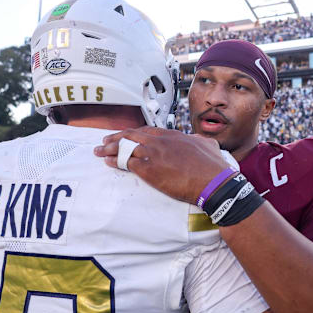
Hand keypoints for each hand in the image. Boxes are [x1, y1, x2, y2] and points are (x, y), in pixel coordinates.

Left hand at [93, 127, 230, 204]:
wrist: (214, 182)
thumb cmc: (214, 167)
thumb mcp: (208, 146)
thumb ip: (200, 142)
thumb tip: (202, 141)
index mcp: (173, 135)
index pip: (146, 130)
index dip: (132, 133)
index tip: (125, 135)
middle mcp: (160, 141)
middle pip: (131, 136)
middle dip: (115, 138)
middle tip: (104, 141)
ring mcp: (153, 154)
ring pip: (125, 148)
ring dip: (109, 149)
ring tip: (99, 151)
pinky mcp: (149, 170)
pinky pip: (126, 162)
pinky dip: (114, 161)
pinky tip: (107, 161)